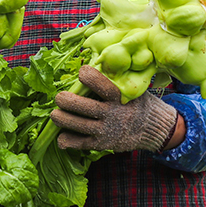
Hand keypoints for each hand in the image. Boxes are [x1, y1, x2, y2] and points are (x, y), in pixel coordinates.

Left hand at [51, 66, 178, 151]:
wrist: (151, 128)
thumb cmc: (136, 102)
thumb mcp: (131, 88)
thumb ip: (115, 79)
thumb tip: (91, 61)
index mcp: (120, 97)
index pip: (104, 87)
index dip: (91, 78)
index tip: (81, 71)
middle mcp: (113, 114)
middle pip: (87, 108)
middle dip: (69, 102)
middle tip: (59, 97)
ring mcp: (106, 131)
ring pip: (80, 126)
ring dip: (64, 120)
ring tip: (54, 114)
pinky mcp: (101, 144)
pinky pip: (81, 144)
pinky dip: (68, 141)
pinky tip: (60, 136)